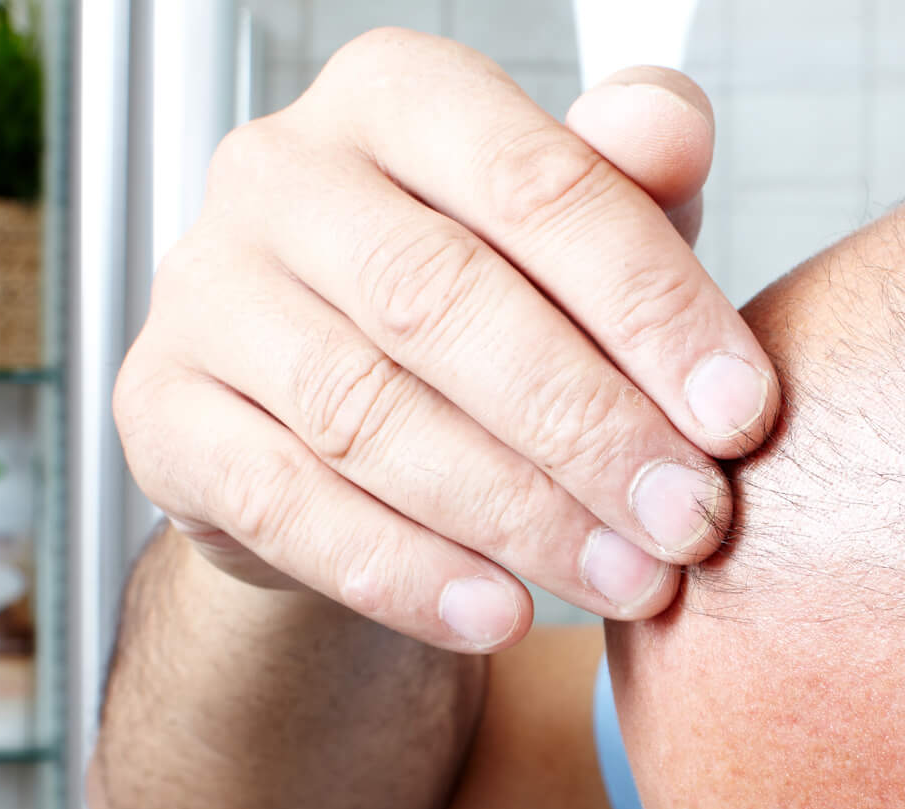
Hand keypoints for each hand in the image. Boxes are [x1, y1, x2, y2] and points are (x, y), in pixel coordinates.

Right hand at [114, 32, 775, 649]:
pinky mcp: (161, 413)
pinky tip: (501, 618)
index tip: (743, 418)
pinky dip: (404, 571)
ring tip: (629, 583)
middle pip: (445, 304)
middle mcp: (277, 171)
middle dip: (590, 428)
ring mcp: (203, 291)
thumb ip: (628, 182)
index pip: (537, 186)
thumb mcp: (571, 238)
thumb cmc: (483, 303)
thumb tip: (672, 127)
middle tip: (691, 523)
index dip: (652, 309)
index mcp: (394, 93)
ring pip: (368, 413)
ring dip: (517, 514)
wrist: (326, 420)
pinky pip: (288, 503)